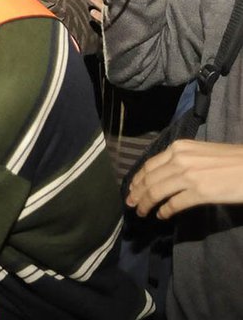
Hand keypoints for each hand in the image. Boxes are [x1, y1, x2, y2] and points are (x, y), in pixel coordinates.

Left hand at [127, 140, 242, 219]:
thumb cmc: (233, 160)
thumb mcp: (202, 153)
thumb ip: (183, 160)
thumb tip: (167, 175)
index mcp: (179, 148)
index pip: (149, 165)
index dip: (137, 179)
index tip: (131, 189)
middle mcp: (179, 159)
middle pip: (148, 179)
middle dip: (136, 193)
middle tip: (131, 204)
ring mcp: (188, 176)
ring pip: (156, 192)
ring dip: (146, 204)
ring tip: (142, 212)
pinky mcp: (200, 192)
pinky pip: (174, 204)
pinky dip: (164, 211)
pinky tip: (162, 215)